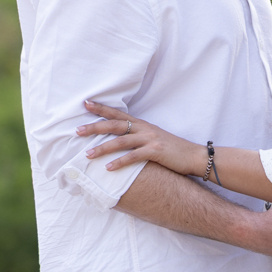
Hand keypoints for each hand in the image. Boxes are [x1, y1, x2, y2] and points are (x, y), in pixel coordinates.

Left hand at [78, 101, 203, 177]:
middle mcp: (144, 129)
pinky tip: (108, 168)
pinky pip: (133, 156)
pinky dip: (119, 162)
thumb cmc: (173, 150)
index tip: (85, 103)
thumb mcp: (154, 139)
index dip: (101, 108)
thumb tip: (120, 141)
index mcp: (143, 124)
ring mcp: (150, 139)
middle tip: (77, 130)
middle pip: (115, 125)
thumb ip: (138, 138)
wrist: (194, 156)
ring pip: (120, 141)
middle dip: (95, 127)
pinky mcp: (155, 152)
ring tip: (87, 154)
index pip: (118, 114)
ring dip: (102, 148)